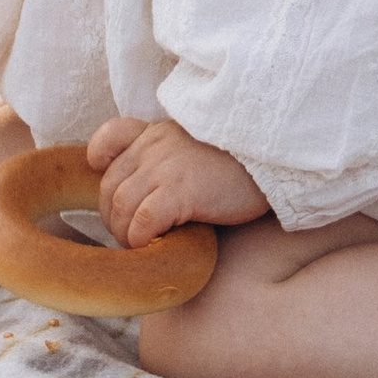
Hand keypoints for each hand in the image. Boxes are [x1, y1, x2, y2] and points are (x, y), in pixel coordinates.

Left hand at [85, 114, 266, 248]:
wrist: (275, 159)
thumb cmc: (241, 164)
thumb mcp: (198, 147)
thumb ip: (170, 159)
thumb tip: (149, 197)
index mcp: (158, 132)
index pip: (109, 137)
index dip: (102, 164)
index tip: (118, 190)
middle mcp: (155, 145)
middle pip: (109, 187)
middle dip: (115, 218)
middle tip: (137, 238)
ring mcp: (164, 166)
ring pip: (120, 207)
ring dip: (127, 235)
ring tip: (148, 246)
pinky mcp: (179, 191)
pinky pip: (142, 222)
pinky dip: (143, 240)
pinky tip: (162, 245)